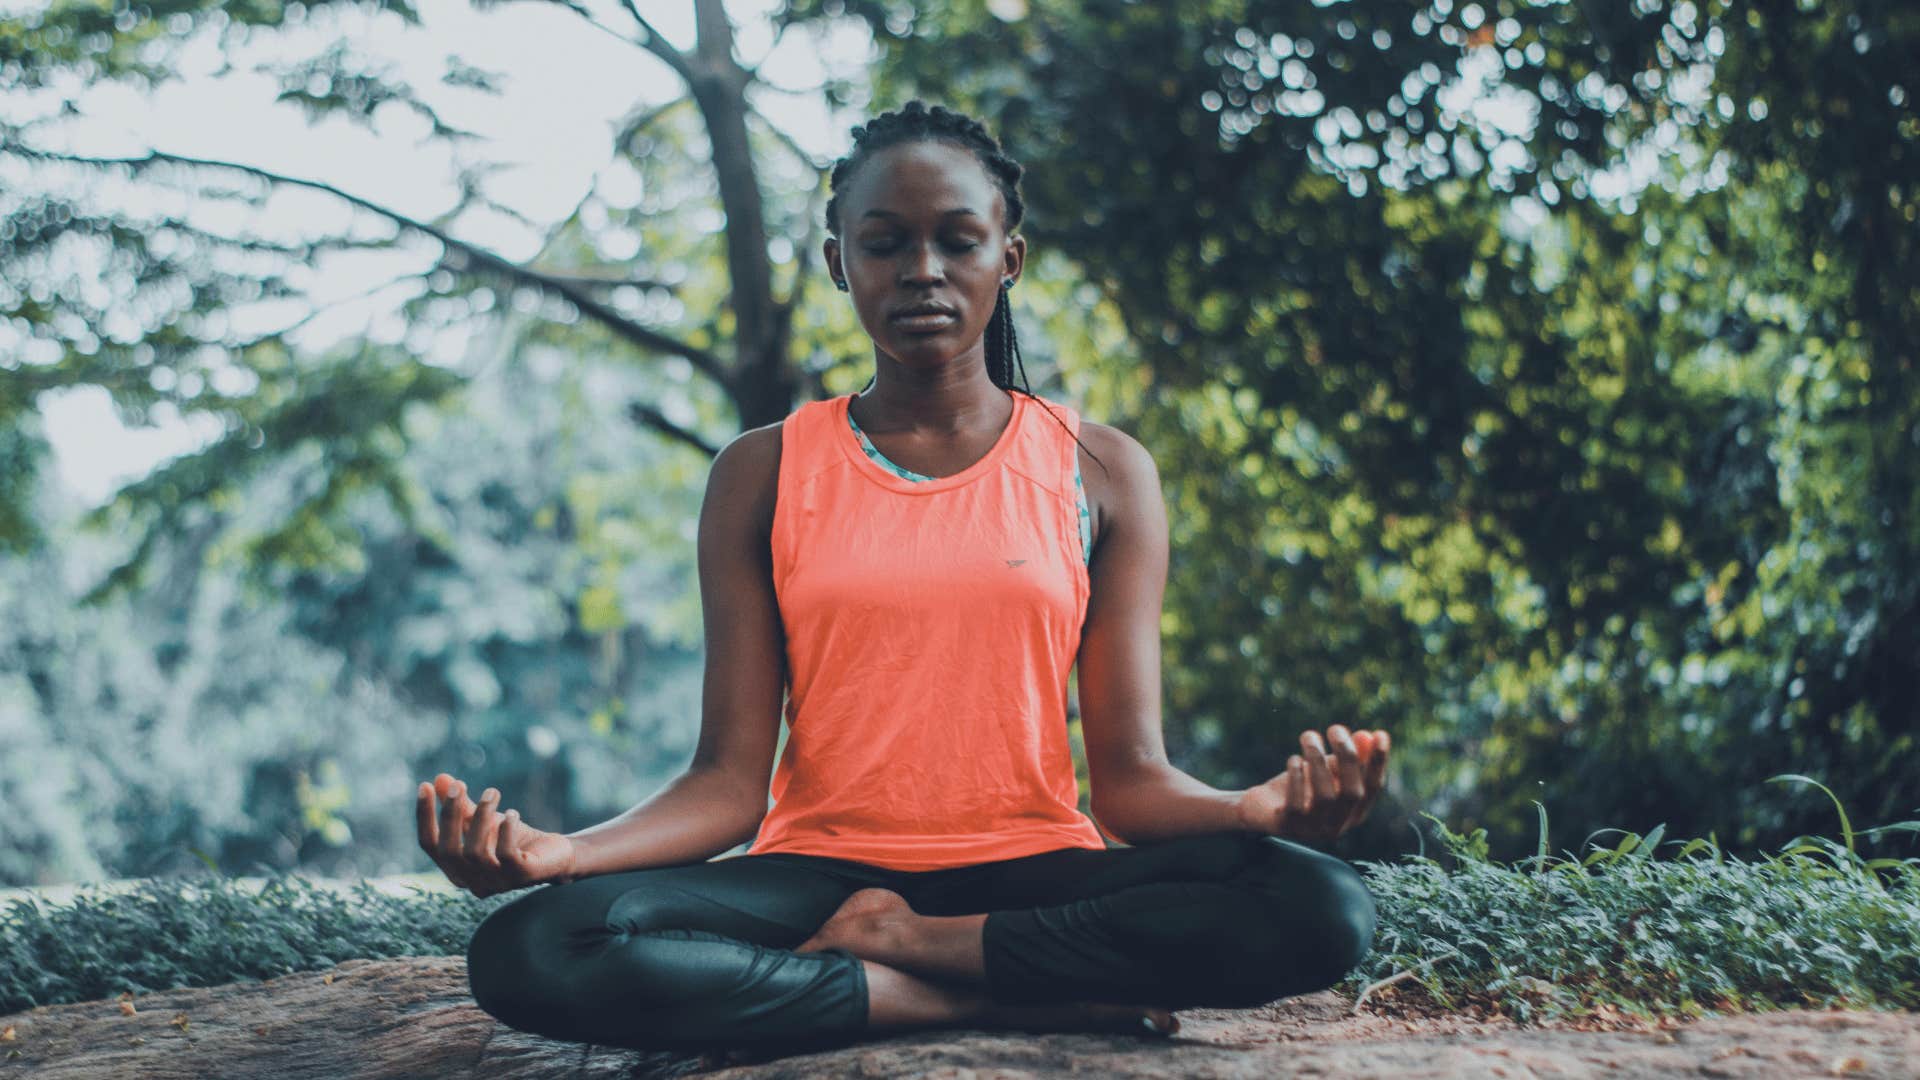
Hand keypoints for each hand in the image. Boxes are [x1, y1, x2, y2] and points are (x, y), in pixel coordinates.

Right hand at [416, 773, 578, 897]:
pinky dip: (506, 831)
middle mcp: (472, 882)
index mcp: (456, 870)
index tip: (425, 785)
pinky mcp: (521, 877)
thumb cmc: (514, 840)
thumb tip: (440, 779)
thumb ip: (462, 806)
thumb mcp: (484, 821)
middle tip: (460, 785)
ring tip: (492, 793)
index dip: (425, 816)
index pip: (429, 845)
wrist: (555, 856)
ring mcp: (497, 883)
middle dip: (451, 815)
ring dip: (481, 817)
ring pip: (475, 852)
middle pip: (449, 851)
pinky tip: (512, 814)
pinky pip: (506, 854)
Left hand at [1235, 725, 1389, 843]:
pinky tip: (1294, 759)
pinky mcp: (1287, 826)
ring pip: (1325, 796)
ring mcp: (1312, 830)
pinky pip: (1297, 802)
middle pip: (1352, 793)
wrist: (1259, 807)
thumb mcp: (1326, 769)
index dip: (1378, 762)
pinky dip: (1297, 777)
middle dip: (1347, 757)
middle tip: (1335, 728)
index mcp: (1353, 813)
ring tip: (1309, 737)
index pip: (1373, 788)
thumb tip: (1367, 735)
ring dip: (1318, 760)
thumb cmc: (1300, 786)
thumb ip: (1348, 755)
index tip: (1381, 734)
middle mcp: (1337, 826)